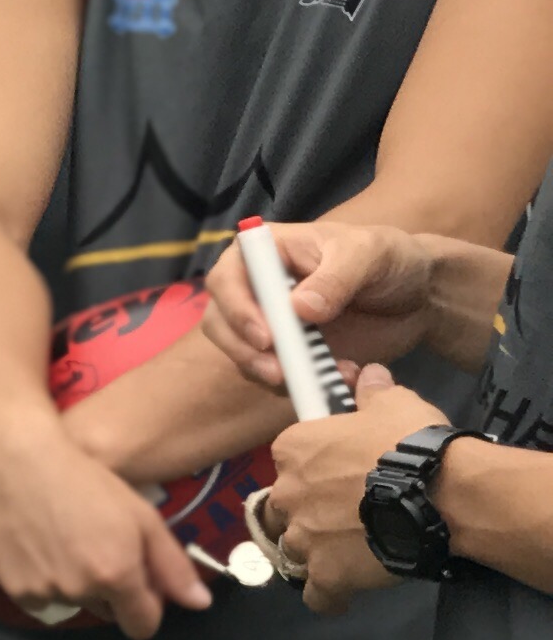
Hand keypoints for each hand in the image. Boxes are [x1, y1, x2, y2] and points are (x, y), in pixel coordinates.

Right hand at [0, 437, 209, 639]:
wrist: (21, 464)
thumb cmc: (88, 484)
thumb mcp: (142, 518)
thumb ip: (173, 566)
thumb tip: (199, 604)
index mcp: (119, 574)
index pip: (143, 624)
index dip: (146, 609)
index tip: (139, 588)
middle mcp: (82, 590)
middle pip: (107, 612)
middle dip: (110, 591)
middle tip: (97, 548)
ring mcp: (45, 590)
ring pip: (72, 604)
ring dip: (75, 585)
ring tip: (66, 542)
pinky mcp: (14, 587)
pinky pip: (41, 598)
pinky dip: (45, 580)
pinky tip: (42, 547)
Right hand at [206, 220, 438, 381]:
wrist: (418, 296)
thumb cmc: (389, 259)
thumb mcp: (369, 255)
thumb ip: (337, 277)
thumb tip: (299, 308)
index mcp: (265, 253)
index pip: (226, 278)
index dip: (235, 308)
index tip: (266, 337)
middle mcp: (256, 289)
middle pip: (220, 321)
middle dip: (243, 350)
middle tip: (279, 372)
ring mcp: (270, 324)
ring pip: (241, 353)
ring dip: (269, 372)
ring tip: (316, 379)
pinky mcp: (289, 354)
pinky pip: (276, 377)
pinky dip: (301, 385)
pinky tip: (341, 376)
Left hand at [252, 368, 448, 610]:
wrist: (439, 492)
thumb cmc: (411, 443)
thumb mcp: (393, 403)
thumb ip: (372, 391)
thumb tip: (367, 375)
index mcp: (292, 449)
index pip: (288, 458)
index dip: (312, 467)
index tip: (336, 473)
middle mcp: (286, 493)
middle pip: (284, 507)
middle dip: (306, 511)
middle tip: (343, 514)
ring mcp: (303, 537)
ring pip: (294, 549)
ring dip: (315, 552)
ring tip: (347, 552)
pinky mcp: (326, 574)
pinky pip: (316, 594)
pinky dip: (328, 594)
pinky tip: (344, 591)